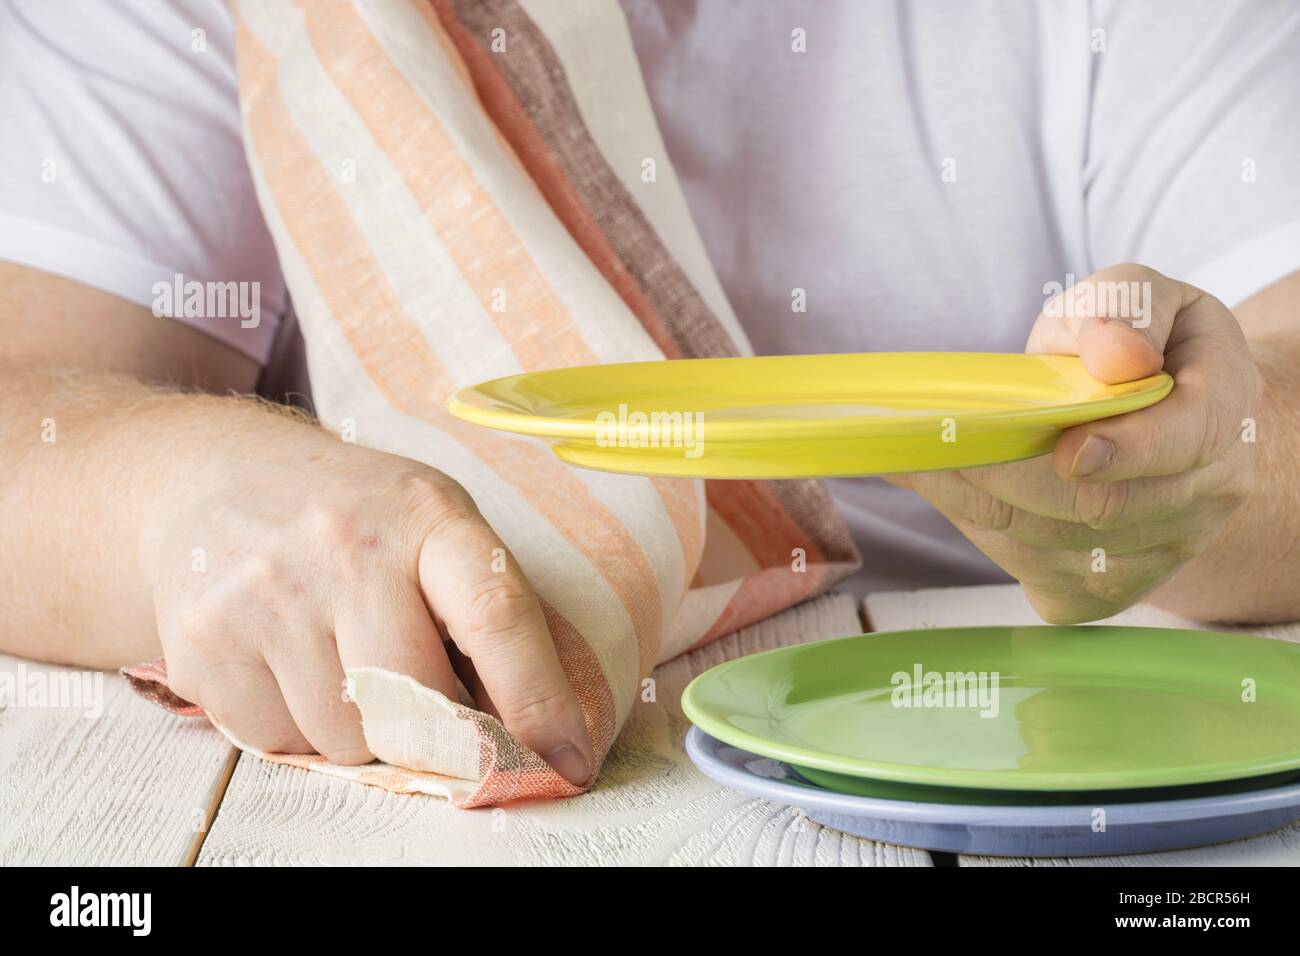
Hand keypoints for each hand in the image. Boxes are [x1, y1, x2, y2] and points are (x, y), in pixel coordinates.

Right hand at [146, 421, 593, 783]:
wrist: (212, 475)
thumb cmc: (351, 512)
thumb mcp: (430, 523)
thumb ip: (480, 608)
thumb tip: (530, 732)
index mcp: (426, 513)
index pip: (494, 615)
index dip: (538, 698)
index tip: (568, 758)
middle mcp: (343, 547)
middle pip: (417, 705)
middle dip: (434, 727)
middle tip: (421, 697)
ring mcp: (265, 593)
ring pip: (346, 741)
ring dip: (357, 728)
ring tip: (338, 658)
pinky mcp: (202, 640)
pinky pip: (275, 743)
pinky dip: (292, 726)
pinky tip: (284, 661)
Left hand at [892, 264, 1260, 622]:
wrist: (1164, 416)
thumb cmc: (1136, 346)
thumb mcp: (1135, 298)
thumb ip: (1126, 309)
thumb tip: (1117, 354)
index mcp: (1223, 409)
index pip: (1187, 441)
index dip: (1126, 450)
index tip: (1068, 450)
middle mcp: (1207, 494)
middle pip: (1101, 507)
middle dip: (1011, 474)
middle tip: (936, 441)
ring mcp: (1163, 551)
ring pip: (1056, 544)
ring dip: (978, 502)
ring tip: (919, 459)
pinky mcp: (1109, 589)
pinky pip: (1038, 573)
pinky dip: (983, 532)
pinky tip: (951, 490)